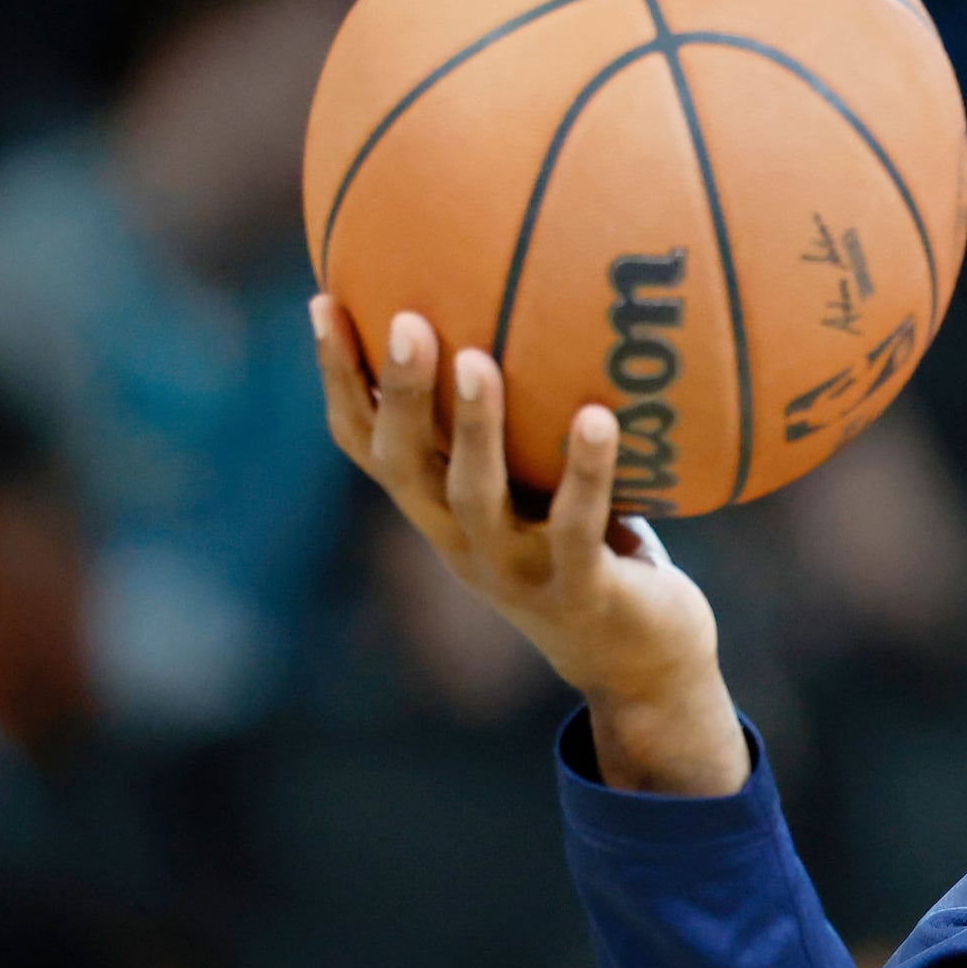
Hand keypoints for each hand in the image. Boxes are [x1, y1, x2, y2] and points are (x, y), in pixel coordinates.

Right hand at [313, 296, 750, 796]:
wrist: (641, 667)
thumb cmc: (593, 552)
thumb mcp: (541, 487)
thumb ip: (523, 424)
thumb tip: (530, 310)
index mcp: (439, 512)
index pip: (367, 444)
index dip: (340, 380)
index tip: (325, 301)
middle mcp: (461, 542)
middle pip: (404, 465)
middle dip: (397, 393)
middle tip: (402, 319)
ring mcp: (517, 571)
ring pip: (475, 495)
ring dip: (473, 428)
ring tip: (475, 359)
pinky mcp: (580, 591)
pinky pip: (577, 525)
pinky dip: (586, 472)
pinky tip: (599, 417)